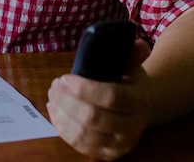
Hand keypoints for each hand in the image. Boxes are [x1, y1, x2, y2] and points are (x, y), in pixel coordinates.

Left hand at [46, 39, 152, 159]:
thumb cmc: (129, 83)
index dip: (84, 89)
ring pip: (82, 134)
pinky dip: (61, 127)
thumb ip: (131, 54)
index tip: (65, 78)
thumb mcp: (132, 67)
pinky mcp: (107, 156)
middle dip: (67, 100)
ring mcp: (119, 145)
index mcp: (139, 101)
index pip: (110, 97)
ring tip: (53, 95)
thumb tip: (138, 43)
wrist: (139, 111)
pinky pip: (78, 145)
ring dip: (61, 113)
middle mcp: (132, 127)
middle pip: (92, 118)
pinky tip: (54, 110)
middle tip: (56, 85)